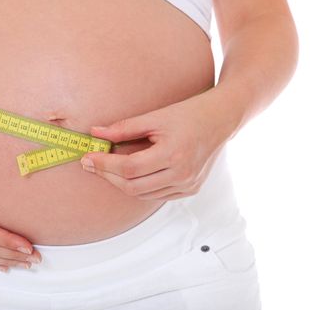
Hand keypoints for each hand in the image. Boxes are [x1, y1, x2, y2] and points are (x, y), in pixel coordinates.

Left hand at [80, 91, 235, 200]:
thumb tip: (95, 133)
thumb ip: (123, 128)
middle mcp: (182, 174)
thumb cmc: (189, 114)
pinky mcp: (190, 189)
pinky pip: (156, 195)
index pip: (129, 168)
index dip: (104, 164)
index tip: (88, 157)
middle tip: (91, 164)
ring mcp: (187, 185)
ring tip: (108, 167)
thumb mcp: (155, 116)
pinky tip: (131, 173)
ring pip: (143, 194)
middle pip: (133, 186)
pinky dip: (140, 186)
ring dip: (121, 182)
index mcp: (174, 154)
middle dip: (108, 175)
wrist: (221, 119)